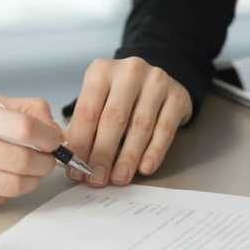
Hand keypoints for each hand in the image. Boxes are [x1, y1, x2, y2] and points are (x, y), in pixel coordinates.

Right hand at [0, 96, 63, 208]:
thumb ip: (20, 110)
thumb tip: (54, 130)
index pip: (22, 128)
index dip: (48, 137)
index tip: (54, 140)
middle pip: (22, 160)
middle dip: (47, 162)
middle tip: (48, 159)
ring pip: (13, 185)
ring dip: (33, 180)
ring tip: (32, 171)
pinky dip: (9, 190)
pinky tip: (4, 179)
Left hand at [65, 57, 192, 187]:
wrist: (156, 82)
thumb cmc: (120, 97)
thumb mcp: (97, 100)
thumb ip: (83, 126)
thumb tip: (72, 161)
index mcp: (101, 71)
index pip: (87, 111)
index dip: (81, 144)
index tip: (77, 169)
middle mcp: (129, 72)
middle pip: (114, 119)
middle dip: (103, 153)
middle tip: (97, 178)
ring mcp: (156, 82)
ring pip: (140, 126)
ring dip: (127, 157)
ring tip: (119, 178)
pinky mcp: (177, 96)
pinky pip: (165, 129)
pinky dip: (154, 152)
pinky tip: (144, 168)